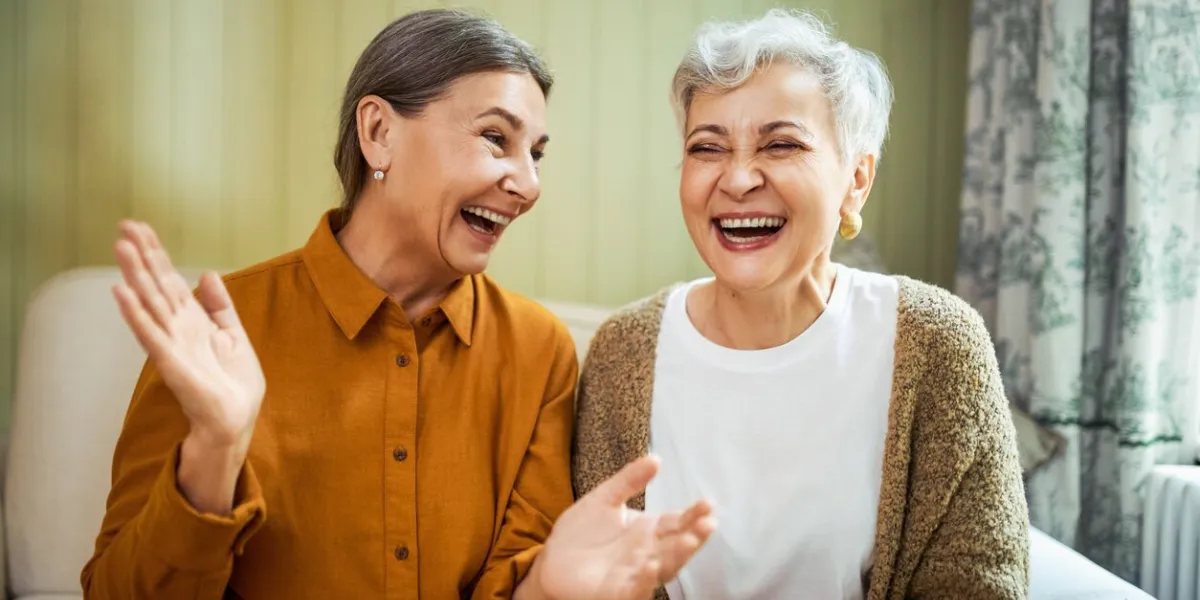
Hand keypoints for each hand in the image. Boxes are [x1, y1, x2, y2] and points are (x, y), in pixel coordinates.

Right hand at [112, 220, 264, 452]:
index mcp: (192, 319)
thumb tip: (207, 274)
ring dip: (134, 276)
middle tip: (123, 226)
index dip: (156, 253)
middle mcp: (176, 327)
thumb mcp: (233, 334)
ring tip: (120, 248)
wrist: (237, 418)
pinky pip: (151, 334)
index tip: (140, 227)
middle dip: (141, 256)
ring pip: (149, 302)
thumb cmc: (233, 382)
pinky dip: (136, 314)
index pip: (169, 279)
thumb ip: (219, 305)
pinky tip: (122, 293)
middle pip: (155, 284)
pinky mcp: (171, 362)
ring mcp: (171, 343)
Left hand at [524, 455, 716, 599]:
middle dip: (694, 535)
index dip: (694, 514)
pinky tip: (651, 566)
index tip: (709, 504)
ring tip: (688, 540)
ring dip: (677, 556)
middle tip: (708, 522)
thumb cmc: (582, 532)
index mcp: (649, 531)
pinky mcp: (617, 593)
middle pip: (677, 545)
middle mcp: (648, 553)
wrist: (552, 560)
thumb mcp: (604, 498)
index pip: (678, 522)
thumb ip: (629, 480)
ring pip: (664, 568)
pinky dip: (645, 580)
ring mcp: (635, 574)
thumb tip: (656, 458)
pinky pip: (636, 589)